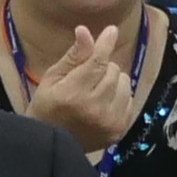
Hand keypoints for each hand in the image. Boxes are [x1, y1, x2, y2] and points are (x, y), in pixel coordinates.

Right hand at [20, 7, 141, 152]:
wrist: (52, 146)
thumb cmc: (46, 108)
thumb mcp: (52, 79)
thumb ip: (73, 57)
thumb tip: (85, 31)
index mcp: (73, 93)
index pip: (97, 62)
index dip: (105, 44)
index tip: (112, 30)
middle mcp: (94, 108)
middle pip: (113, 70)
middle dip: (102, 67)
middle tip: (88, 76)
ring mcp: (109, 121)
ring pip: (125, 83)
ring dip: (114, 81)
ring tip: (98, 89)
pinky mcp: (119, 130)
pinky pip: (130, 100)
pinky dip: (120, 96)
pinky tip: (105, 103)